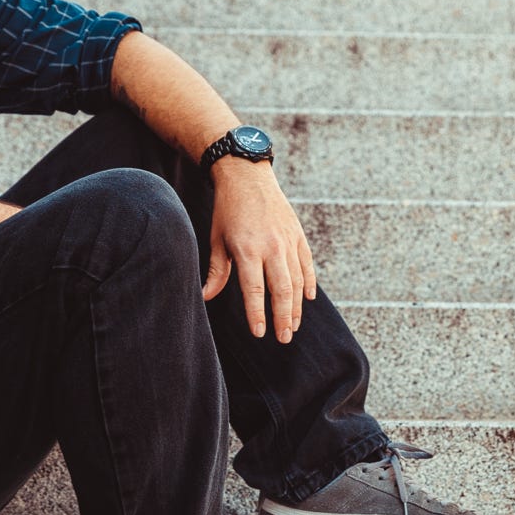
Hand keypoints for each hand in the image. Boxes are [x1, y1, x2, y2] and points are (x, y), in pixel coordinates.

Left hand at [201, 160, 316, 341]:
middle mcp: (271, 246)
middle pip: (282, 290)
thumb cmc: (227, 210)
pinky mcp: (298, 234)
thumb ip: (217, 271)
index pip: (254, 290)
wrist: (247, 176)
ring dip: (297, 306)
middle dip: (283, 317)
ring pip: (297, 280)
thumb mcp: (217, 239)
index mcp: (247, 249)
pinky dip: (308, 282)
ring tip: (293, 326)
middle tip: (283, 338)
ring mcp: (288, 240)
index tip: (260, 333)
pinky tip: (307, 299)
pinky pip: (307, 264)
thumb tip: (205, 296)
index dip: (257, 314)